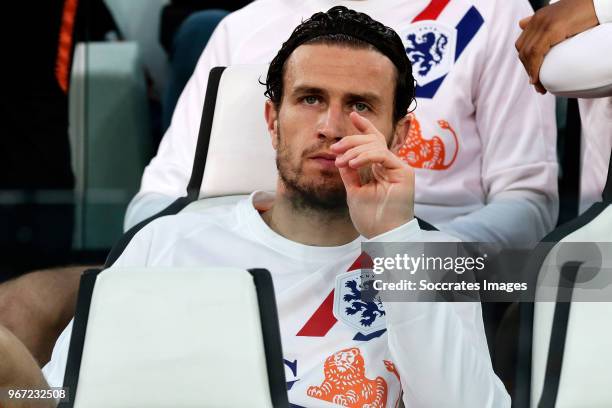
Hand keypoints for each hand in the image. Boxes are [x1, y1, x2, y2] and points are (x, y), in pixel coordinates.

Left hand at [331, 112, 413, 237]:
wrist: (383, 235)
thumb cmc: (371, 218)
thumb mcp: (354, 191)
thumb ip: (350, 173)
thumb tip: (340, 157)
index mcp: (381, 169)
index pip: (374, 142)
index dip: (365, 127)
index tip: (353, 115)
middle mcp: (391, 166)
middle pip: (374, 140)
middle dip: (352, 139)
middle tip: (335, 148)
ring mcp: (399, 168)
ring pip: (376, 145)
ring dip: (355, 150)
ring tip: (342, 161)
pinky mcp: (404, 173)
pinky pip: (382, 155)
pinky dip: (365, 156)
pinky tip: (353, 163)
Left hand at [515, 0, 598, 93]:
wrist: (600, 2)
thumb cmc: (587, 11)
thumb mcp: (562, 20)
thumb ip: (544, 26)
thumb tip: (522, 25)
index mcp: (538, 18)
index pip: (523, 44)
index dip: (526, 62)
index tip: (533, 77)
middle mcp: (537, 19)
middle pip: (523, 50)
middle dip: (528, 69)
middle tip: (537, 85)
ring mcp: (543, 22)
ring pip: (528, 53)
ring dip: (532, 72)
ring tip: (540, 87)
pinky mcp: (552, 27)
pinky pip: (536, 51)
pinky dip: (535, 67)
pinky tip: (537, 79)